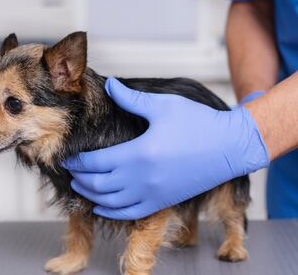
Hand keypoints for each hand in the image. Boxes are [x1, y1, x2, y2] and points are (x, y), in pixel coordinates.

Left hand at [63, 77, 268, 219]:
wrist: (229, 148)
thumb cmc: (199, 123)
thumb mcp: (163, 106)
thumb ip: (132, 98)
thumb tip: (110, 85)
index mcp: (139, 153)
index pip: (96, 162)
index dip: (78, 161)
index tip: (68, 156)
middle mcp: (142, 178)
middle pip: (98, 184)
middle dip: (79, 178)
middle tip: (69, 171)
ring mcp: (153, 194)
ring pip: (110, 202)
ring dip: (91, 196)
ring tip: (80, 186)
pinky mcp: (162, 202)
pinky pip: (130, 213)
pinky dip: (110, 212)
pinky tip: (101, 206)